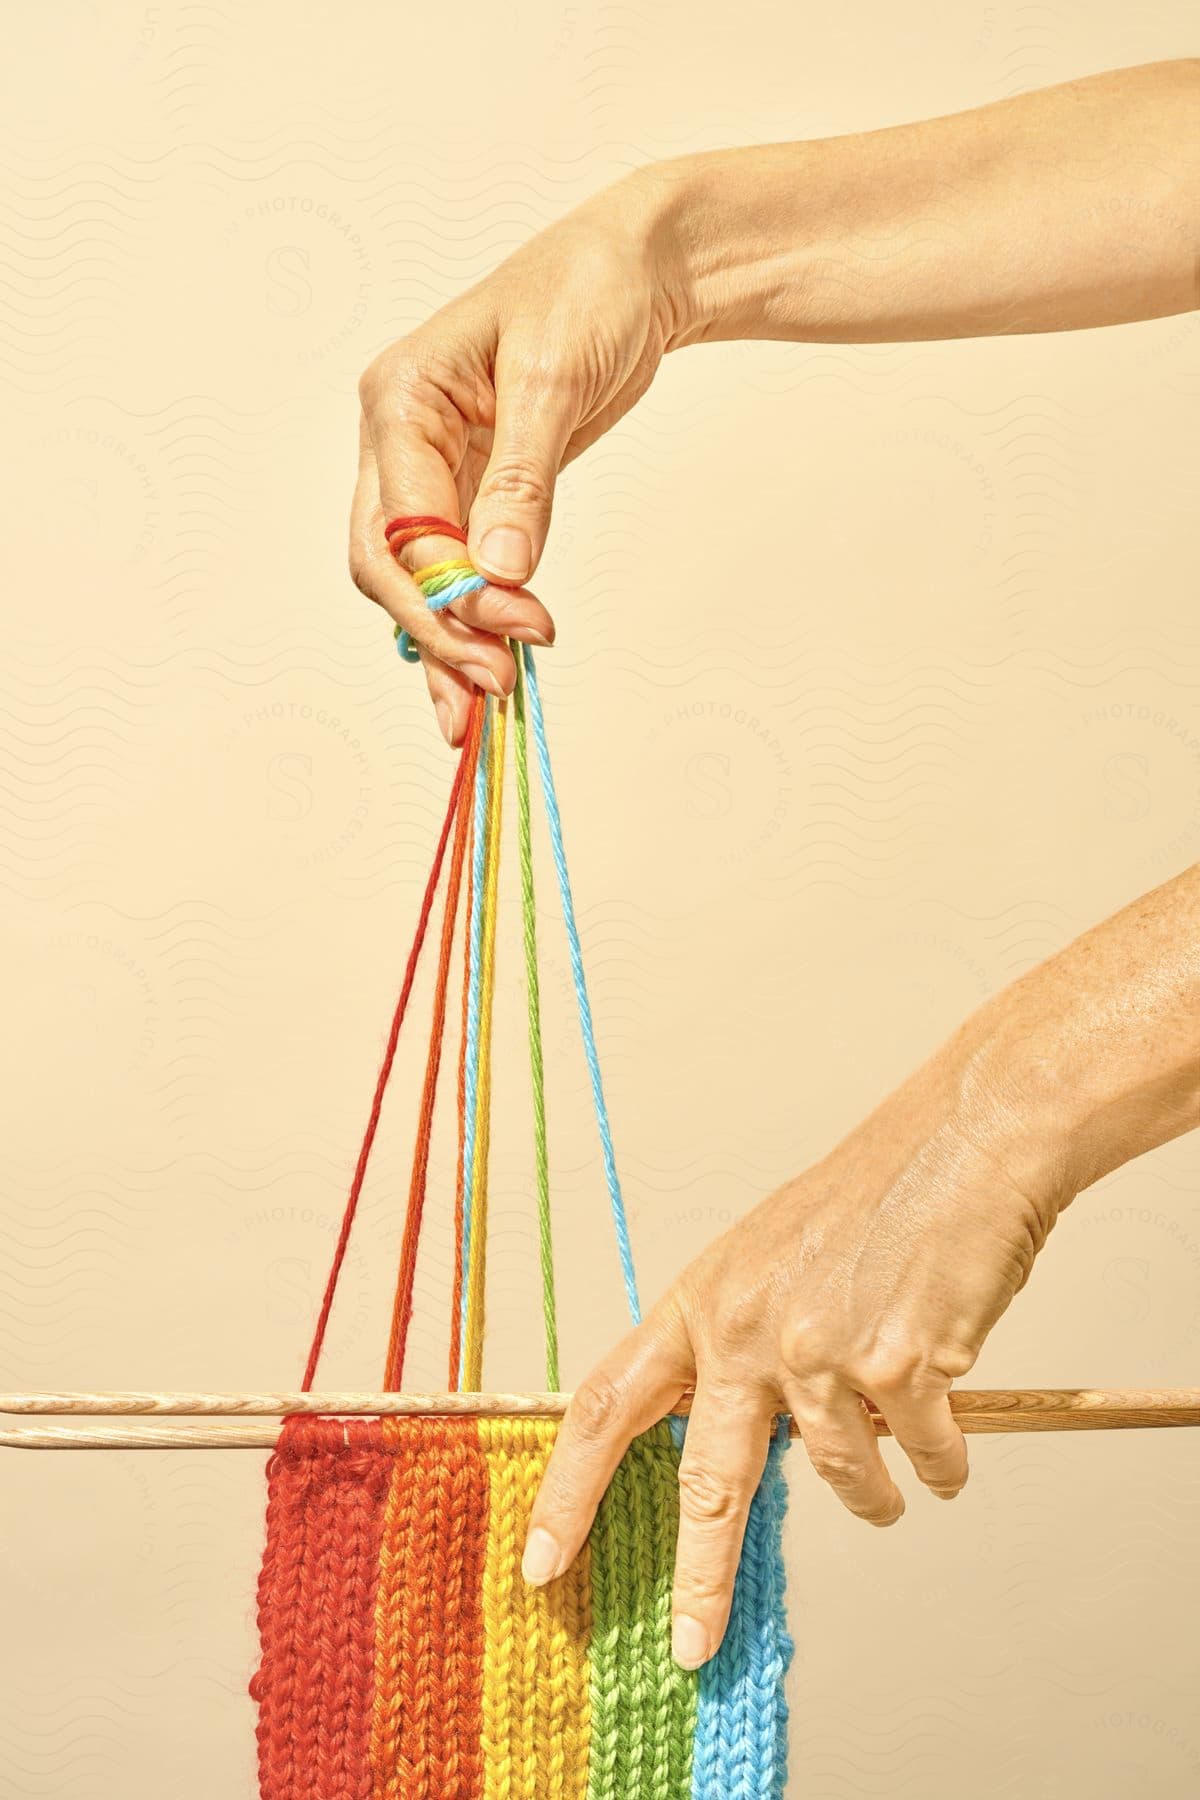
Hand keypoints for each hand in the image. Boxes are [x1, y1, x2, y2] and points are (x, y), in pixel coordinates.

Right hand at [350, 173, 679, 745]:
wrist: (637, 267)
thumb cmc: (590, 291)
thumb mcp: (553, 379)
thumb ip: (522, 480)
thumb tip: (499, 574)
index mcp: (399, 399)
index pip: (399, 526)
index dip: (450, 593)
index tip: (517, 632)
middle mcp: (399, 439)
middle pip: (389, 564)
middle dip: (439, 631)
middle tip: (499, 689)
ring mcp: (431, 468)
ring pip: (416, 581)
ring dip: (446, 646)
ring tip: (480, 719)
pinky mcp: (473, 491)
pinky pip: (456, 572)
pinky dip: (471, 623)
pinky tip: (487, 673)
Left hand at [521, 1029, 1070, 1670]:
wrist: (964, 1142)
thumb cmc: (873, 1198)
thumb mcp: (768, 1259)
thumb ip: (738, 1346)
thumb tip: (737, 1446)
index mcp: (702, 1299)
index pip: (606, 1406)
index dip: (567, 1491)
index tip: (544, 1562)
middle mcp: (745, 1326)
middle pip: (707, 1482)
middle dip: (700, 1578)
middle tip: (694, 1644)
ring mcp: (818, 1348)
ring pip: (839, 1476)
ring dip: (873, 1494)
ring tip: (894, 1488)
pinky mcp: (895, 1365)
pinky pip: (921, 1455)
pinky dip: (941, 1461)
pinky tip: (948, 1442)